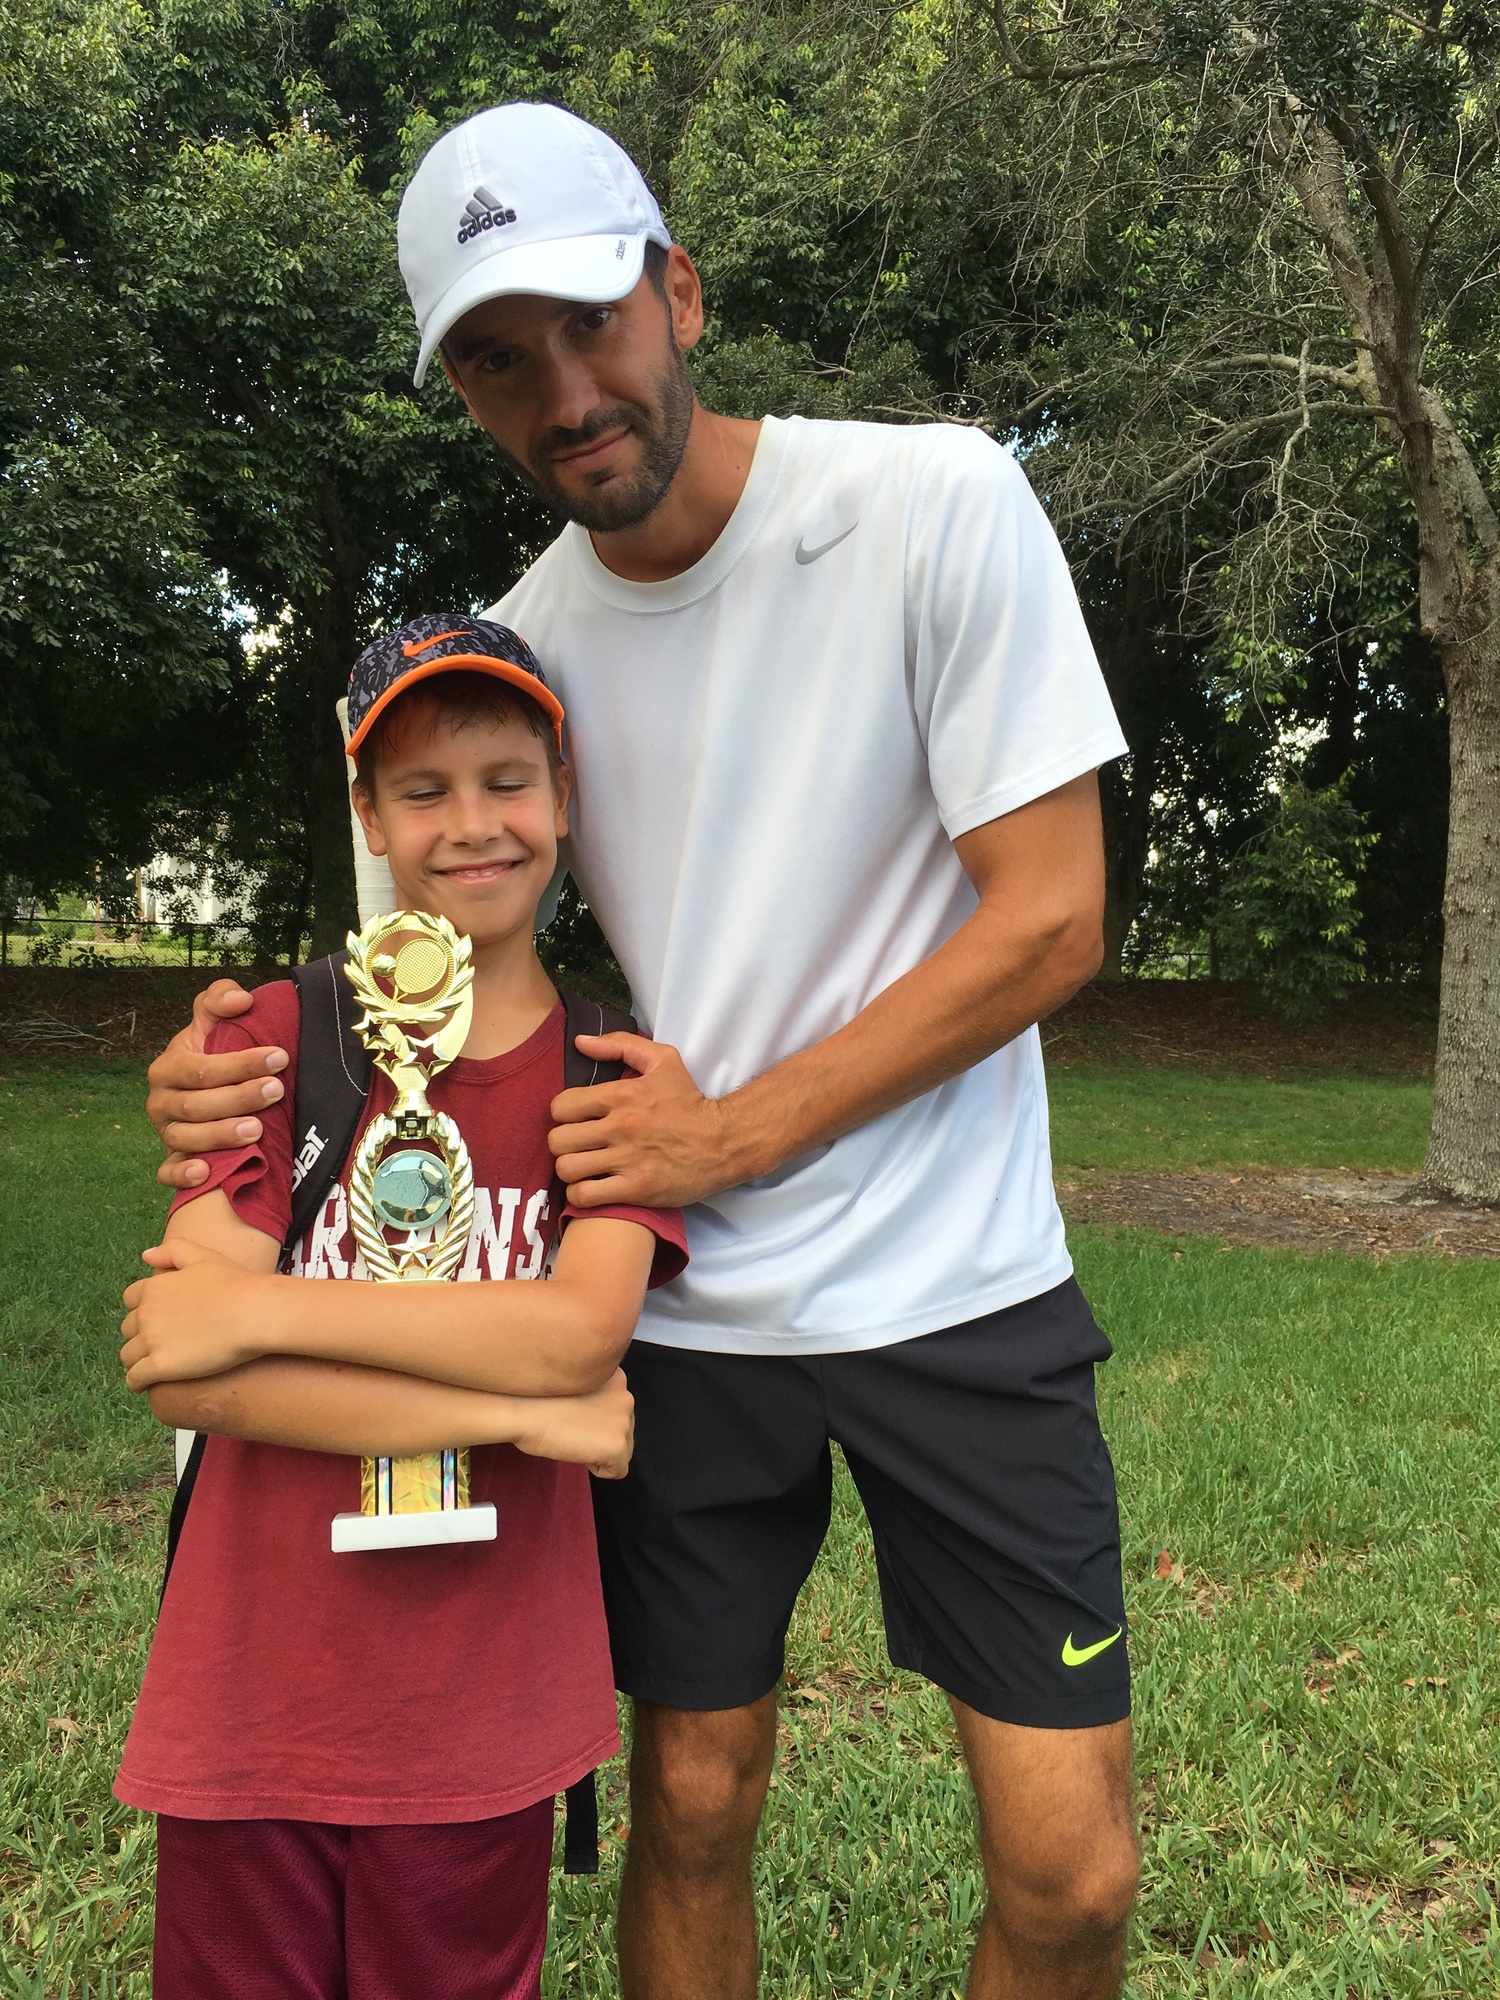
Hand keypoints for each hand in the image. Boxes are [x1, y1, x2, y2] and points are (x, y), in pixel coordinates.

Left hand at [120, 1238, 277, 1389]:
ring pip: (128, 1356)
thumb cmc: (236, 1284)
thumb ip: (173, 1251)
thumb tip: (145, 1256)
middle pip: (128, 1329)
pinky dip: (137, 1382)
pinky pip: (135, 1378)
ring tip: (150, 1366)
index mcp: (154, 1287)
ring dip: (136, 1360)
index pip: (130, 1300)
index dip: (142, 1309)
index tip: (157, 1318)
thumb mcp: (205, 1256)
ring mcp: (151, 1341)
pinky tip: (146, 1385)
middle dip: (139, 1335)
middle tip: (158, 1344)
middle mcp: (146, 1313)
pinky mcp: (160, 1367)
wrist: (253, 1313)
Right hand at [146, 979, 289, 1190]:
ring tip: (258, 1129)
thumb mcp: (212, 1022)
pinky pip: (168, 1173)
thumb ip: (219, 1000)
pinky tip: (206, 1172)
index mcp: (168, 1067)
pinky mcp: (171, 1160)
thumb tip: (241, 1000)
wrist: (205, 1089)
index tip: (279, 1057)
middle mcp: (161, 1101)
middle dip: (239, 1098)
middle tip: (277, 1090)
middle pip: (197, 1105)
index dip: (240, 1063)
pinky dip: (182, 1175)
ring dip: (221, 1136)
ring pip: (186, 1139)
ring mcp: (165, 1133)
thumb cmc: (213, 1054)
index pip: (202, 1068)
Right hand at [511, 1370, 635, 1479]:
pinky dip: (597, 1469)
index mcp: (616, 1377)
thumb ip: (596, 1397)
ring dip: (600, 1452)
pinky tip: (576, 1451)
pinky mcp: (616, 1446)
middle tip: (572, 1431)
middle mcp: (627, 1396)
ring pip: (623, 1451)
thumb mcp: (577, 1385)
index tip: (576, 1419)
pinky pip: (617, 1471)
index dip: (596, 1421)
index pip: (618, 1411)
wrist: (523, 1410)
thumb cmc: (535, 1397)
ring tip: (573, 1440)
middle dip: (601, 1437)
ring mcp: (623, 1422)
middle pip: (624, 1431)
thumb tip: (599, 1420)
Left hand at [549, 1033, 742, 1208]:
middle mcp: (620, 1127)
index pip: (561, 1106)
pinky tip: (591, 1187)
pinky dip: (580, 1195)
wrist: (724, 1142)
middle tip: (578, 1146)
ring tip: (583, 1168)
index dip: (563, 1114)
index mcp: (621, 1095)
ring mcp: (628, 1160)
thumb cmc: (691, 1102)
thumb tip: (580, 1042)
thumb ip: (620, 1045)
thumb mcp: (664, 1060)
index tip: (577, 1120)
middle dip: (563, 1143)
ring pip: (567, 1169)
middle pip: (558, 1140)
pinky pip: (585, 1196)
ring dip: (570, 1170)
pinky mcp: (636, 1189)